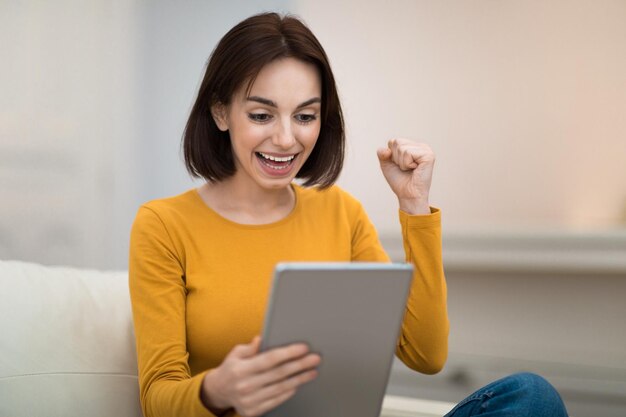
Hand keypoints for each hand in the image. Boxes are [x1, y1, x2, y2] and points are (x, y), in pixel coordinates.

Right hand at [201, 336, 320, 416]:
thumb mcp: (236, 354)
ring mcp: (249, 400)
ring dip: (299, 379)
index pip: (269, 359)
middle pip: (279, 374)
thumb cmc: (231, 369)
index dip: (288, 353)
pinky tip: (298, 384)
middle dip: (300, 365)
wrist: (218, 391)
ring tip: (312, 371)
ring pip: (281, 388)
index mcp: (241, 369)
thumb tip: (261, 339)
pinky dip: (289, 392)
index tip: (303, 348)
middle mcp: (245, 385)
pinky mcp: (253, 411)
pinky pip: (276, 400)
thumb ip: (250, 348)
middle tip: (314, 359)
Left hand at [377, 138, 434, 214]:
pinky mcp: (428, 155)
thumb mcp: (387, 164)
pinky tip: (415, 169)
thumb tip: (386, 150)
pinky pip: (408, 153)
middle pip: (397, 142)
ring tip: (410, 170)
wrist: (408, 195)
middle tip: (405, 168)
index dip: (391, 156)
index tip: (400, 166)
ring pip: (402, 148)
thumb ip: (382, 154)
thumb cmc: (400, 181)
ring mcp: (426, 150)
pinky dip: (407, 164)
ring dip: (402, 163)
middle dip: (396, 158)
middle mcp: (420, 146)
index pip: (393, 141)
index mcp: (413, 146)